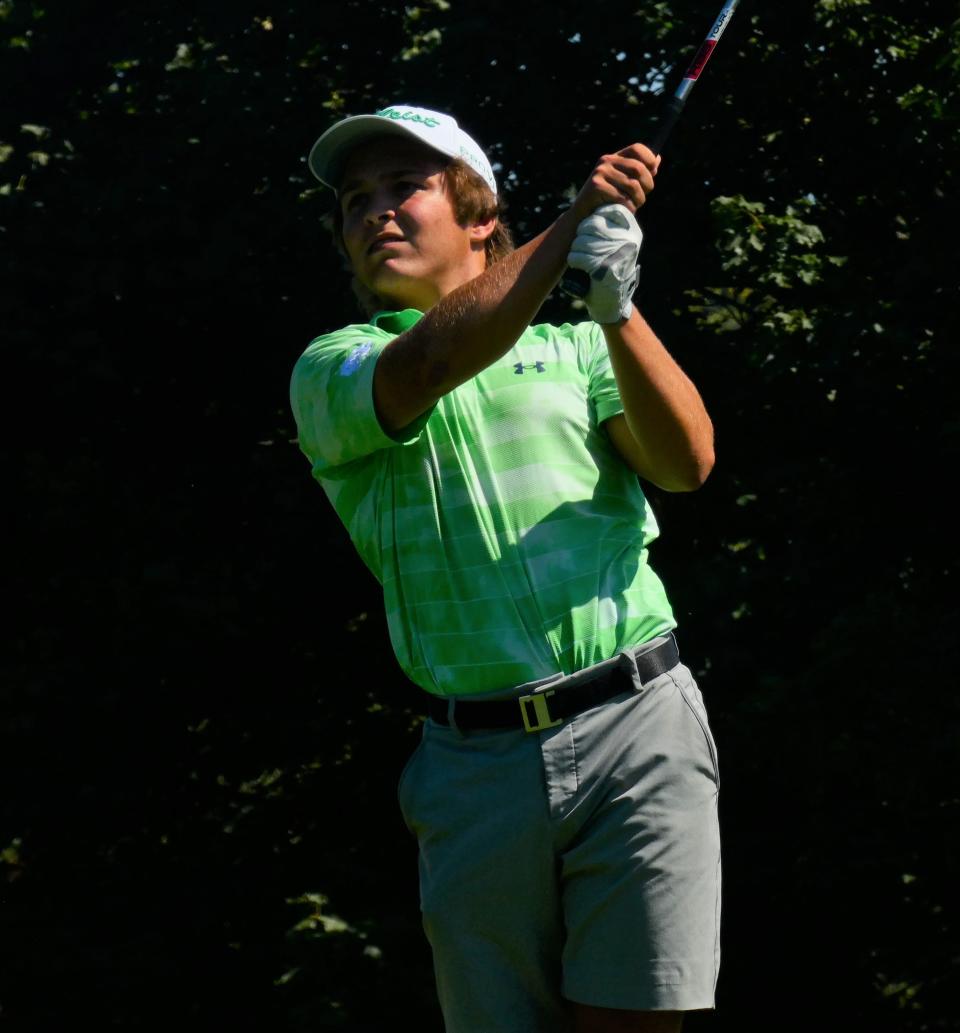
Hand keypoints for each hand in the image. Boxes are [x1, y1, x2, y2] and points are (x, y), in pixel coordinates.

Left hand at [567, 204, 642, 323]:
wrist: (613, 303)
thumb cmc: (610, 267)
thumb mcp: (616, 241)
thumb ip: (608, 222)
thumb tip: (595, 196)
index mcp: (631, 229)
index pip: (606, 210)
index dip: (592, 221)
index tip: (591, 234)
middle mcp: (628, 239)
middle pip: (592, 225)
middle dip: (581, 236)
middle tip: (583, 248)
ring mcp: (617, 254)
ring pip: (582, 240)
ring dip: (576, 250)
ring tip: (583, 258)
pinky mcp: (605, 269)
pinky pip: (578, 256)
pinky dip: (574, 261)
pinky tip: (581, 268)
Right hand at [571, 143, 659, 221]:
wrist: (583, 217)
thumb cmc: (607, 201)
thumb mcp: (623, 184)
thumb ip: (638, 173)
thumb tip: (657, 159)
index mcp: (614, 158)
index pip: (637, 149)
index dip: (649, 159)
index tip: (652, 173)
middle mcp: (606, 161)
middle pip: (639, 169)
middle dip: (647, 186)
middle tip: (642, 199)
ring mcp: (600, 173)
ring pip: (633, 186)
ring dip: (638, 201)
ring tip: (633, 207)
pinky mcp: (596, 186)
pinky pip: (623, 198)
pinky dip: (628, 208)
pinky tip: (623, 212)